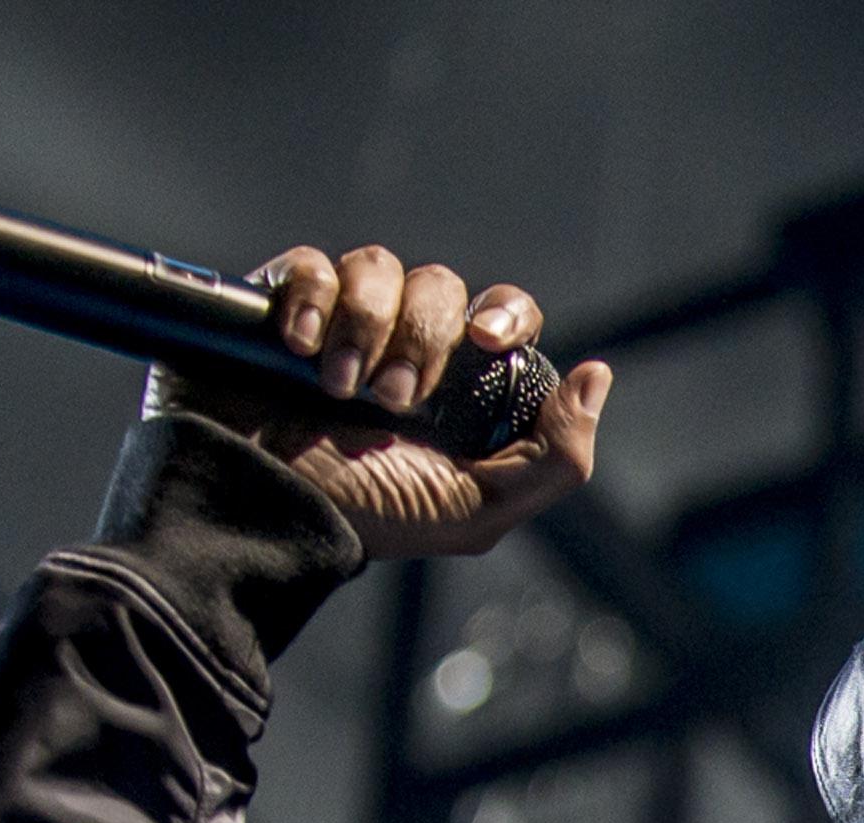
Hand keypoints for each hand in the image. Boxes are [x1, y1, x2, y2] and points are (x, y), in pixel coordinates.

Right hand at [144, 243, 613, 558]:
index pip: (504, 313)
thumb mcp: (479, 509)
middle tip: (392, 400)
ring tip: (339, 389)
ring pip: (379, 265)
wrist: (267, 511)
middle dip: (421, 339)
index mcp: (460, 387)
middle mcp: (407, 347)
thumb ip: (555, 456)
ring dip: (366, 326)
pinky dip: (311, 301)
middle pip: (442, 286)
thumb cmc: (370, 517)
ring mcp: (346, 322)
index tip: (484, 340)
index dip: (504, 312)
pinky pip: (311, 265)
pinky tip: (300, 350)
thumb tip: (596, 376)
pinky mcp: (284, 308)